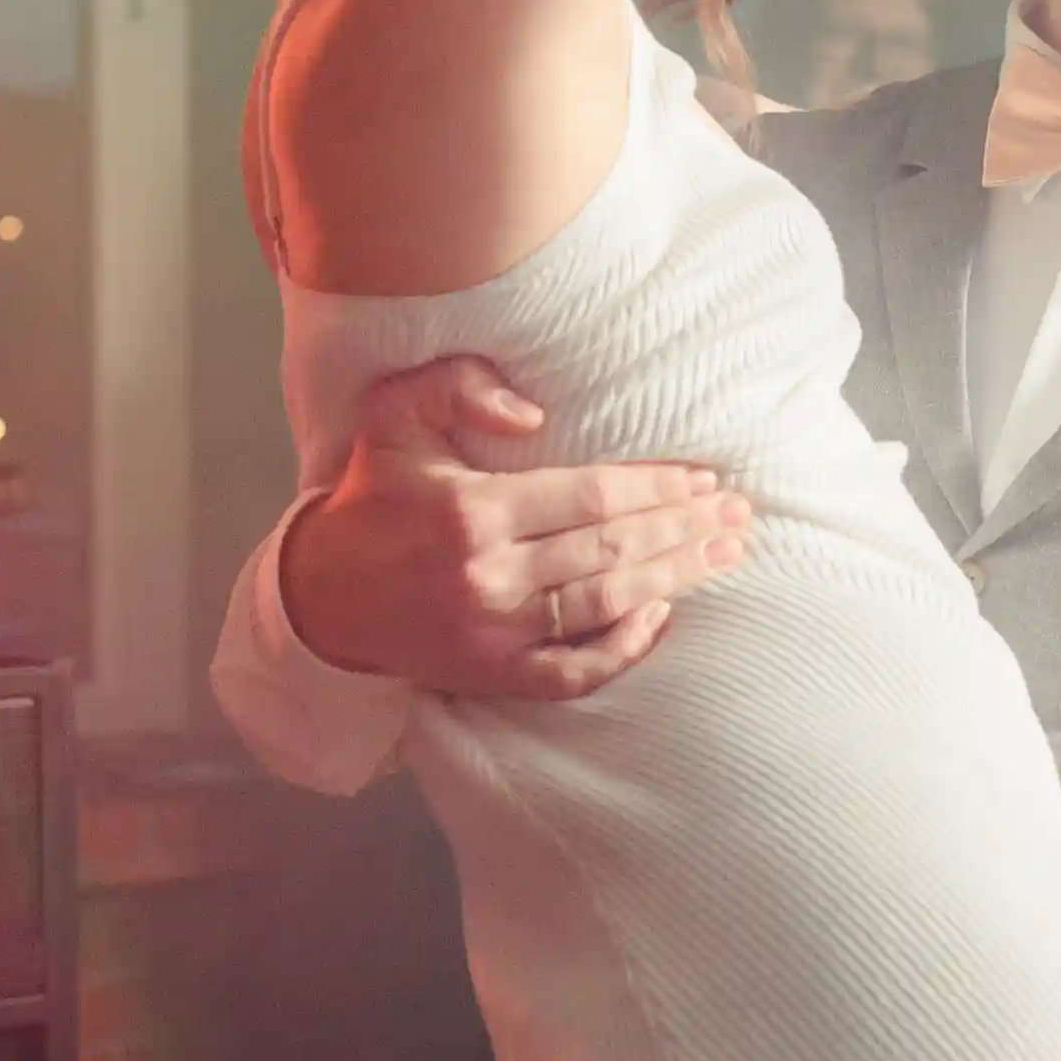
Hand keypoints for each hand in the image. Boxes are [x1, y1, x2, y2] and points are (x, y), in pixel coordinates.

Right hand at [280, 355, 749, 700]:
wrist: (323, 595)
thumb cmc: (373, 493)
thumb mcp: (395, 414)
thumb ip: (459, 385)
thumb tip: (535, 412)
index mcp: (472, 509)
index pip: (590, 495)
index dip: (656, 486)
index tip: (705, 477)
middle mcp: (487, 575)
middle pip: (612, 549)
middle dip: (684, 528)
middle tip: (738, 512)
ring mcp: (493, 633)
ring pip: (605, 604)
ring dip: (674, 578)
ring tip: (723, 553)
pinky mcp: (492, 675)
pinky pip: (574, 670)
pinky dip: (624, 647)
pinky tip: (662, 616)